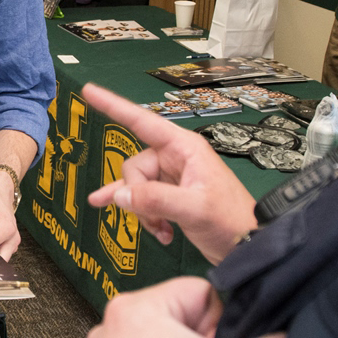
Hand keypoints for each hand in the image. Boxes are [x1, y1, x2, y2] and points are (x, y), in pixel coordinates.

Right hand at [81, 84, 258, 263]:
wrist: (247, 245)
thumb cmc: (230, 220)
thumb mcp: (194, 209)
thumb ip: (155, 200)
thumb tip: (120, 196)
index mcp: (184, 148)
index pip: (141, 121)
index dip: (113, 106)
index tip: (89, 91)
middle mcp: (175, 157)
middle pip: (134, 166)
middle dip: (137, 195)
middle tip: (156, 217)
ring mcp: (172, 177)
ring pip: (136, 187)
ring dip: (143, 212)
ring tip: (160, 230)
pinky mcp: (170, 196)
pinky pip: (143, 200)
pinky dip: (145, 217)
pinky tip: (157, 233)